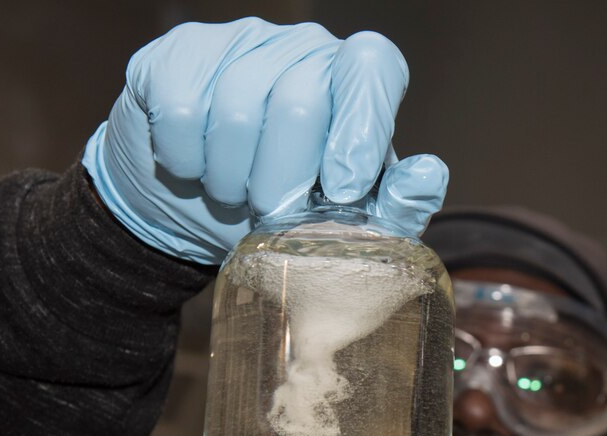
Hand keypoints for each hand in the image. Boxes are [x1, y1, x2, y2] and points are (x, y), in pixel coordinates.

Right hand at [82, 18, 447, 263]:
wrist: (192, 206)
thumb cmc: (281, 209)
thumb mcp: (345, 222)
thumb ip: (393, 207)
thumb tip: (429, 175)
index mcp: (351, 80)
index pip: (372, 65)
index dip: (360, 126)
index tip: (343, 188)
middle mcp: (301, 47)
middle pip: (300, 99)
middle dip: (284, 179)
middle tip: (271, 212)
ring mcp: (237, 42)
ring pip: (235, 108)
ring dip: (230, 178)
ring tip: (231, 194)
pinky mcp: (178, 54)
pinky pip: (180, 110)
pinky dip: (185, 162)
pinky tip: (193, 171)